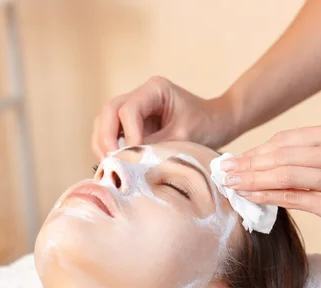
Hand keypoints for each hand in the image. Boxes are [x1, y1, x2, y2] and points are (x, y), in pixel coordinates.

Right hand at [91, 76, 236, 159]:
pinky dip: (109, 147)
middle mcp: (140, 94)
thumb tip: (130, 162)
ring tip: (110, 166)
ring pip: (105, 121)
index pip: (128, 110)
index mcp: (154, 89)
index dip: (128, 135)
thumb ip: (156, 147)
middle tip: (110, 162)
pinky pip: (112, 132)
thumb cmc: (205, 125)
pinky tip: (115, 163)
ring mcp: (134, 107)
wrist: (216, 123)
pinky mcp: (132, 122)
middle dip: (105, 138)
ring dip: (103, 144)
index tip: (134, 157)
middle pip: (108, 112)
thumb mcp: (183, 137)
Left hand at [220, 124, 320, 232]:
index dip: (256, 150)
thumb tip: (255, 160)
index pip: (286, 139)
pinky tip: (250, 196)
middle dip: (248, 164)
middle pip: (282, 156)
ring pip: (285, 175)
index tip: (235, 158)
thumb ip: (303, 154)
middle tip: (224, 171)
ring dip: (253, 179)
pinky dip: (268, 196)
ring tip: (231, 183)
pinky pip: (295, 198)